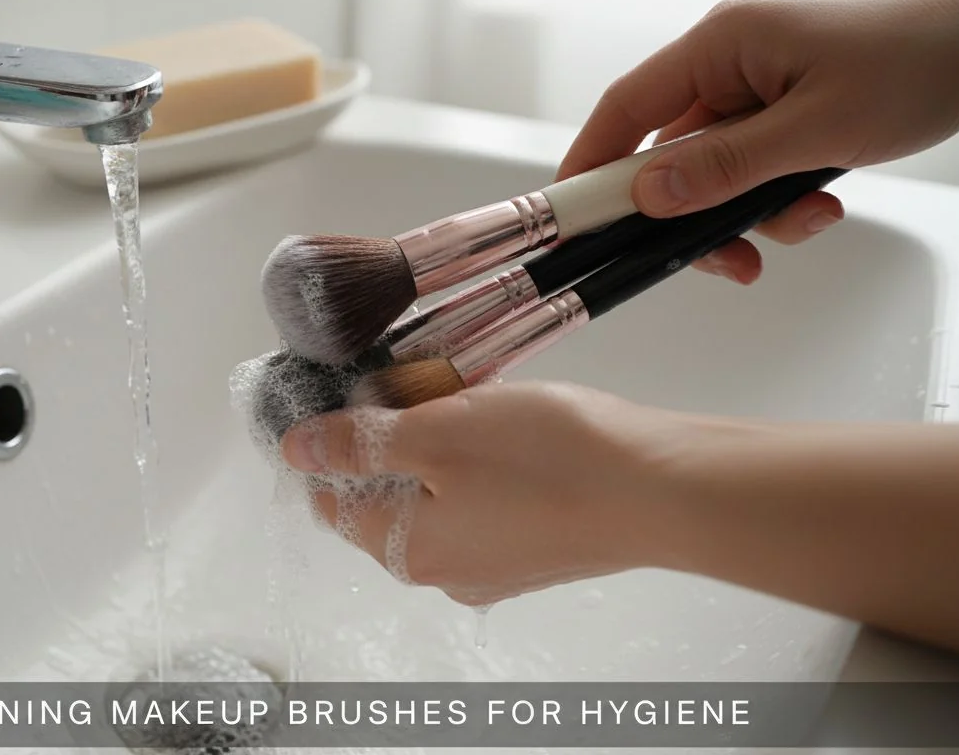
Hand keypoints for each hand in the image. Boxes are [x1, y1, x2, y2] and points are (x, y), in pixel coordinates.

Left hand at [278, 381, 702, 605]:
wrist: (662, 489)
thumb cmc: (547, 460)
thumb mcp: (435, 432)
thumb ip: (360, 442)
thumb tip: (296, 450)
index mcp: (407, 552)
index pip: (333, 504)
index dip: (329, 447)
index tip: (347, 396)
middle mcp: (446, 573)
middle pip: (386, 502)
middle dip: (391, 441)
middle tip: (417, 385)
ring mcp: (497, 568)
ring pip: (438, 500)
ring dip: (438, 449)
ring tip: (465, 399)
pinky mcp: (539, 551)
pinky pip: (485, 505)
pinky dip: (482, 466)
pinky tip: (508, 429)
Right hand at [558, 0, 958, 284]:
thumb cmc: (923, 55)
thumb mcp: (818, 128)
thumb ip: (727, 166)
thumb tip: (651, 196)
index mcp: (722, 44)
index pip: (624, 110)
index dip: (588, 168)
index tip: (569, 222)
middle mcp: (732, 62)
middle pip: (670, 154)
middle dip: (693, 214)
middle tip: (721, 260)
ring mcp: (763, 85)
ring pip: (717, 171)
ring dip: (750, 213)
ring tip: (804, 222)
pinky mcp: (791, 108)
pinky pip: (756, 168)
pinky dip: (779, 199)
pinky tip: (822, 202)